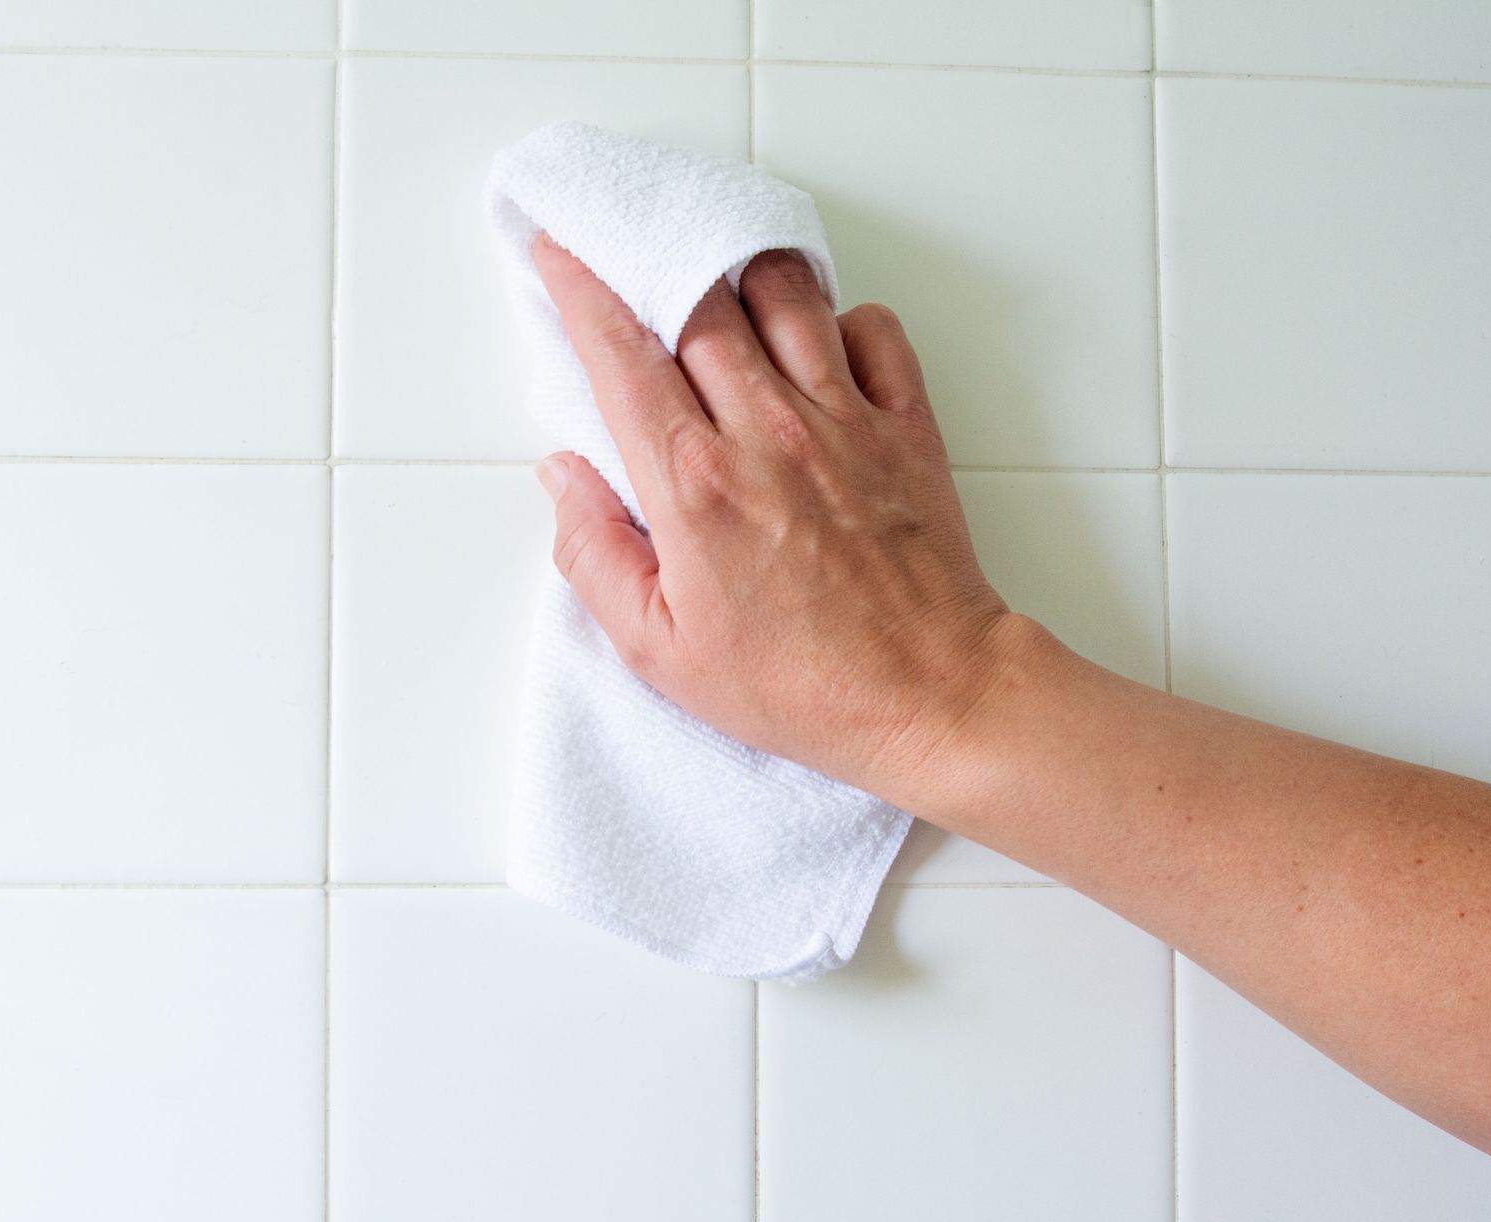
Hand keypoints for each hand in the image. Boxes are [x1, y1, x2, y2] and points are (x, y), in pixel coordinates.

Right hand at [531, 235, 1048, 806]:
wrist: (930, 697)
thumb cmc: (800, 684)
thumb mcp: (658, 650)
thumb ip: (593, 555)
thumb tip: (562, 477)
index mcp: (693, 484)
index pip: (622, 353)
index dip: (581, 289)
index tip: (560, 254)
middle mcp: (766, 432)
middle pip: (698, 301)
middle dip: (655, 266)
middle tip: (634, 264)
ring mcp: (844, 420)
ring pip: (785, 294)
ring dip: (742, 277)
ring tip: (721, 292)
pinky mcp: (907, 426)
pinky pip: (873, 328)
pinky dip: (840, 318)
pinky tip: (816, 347)